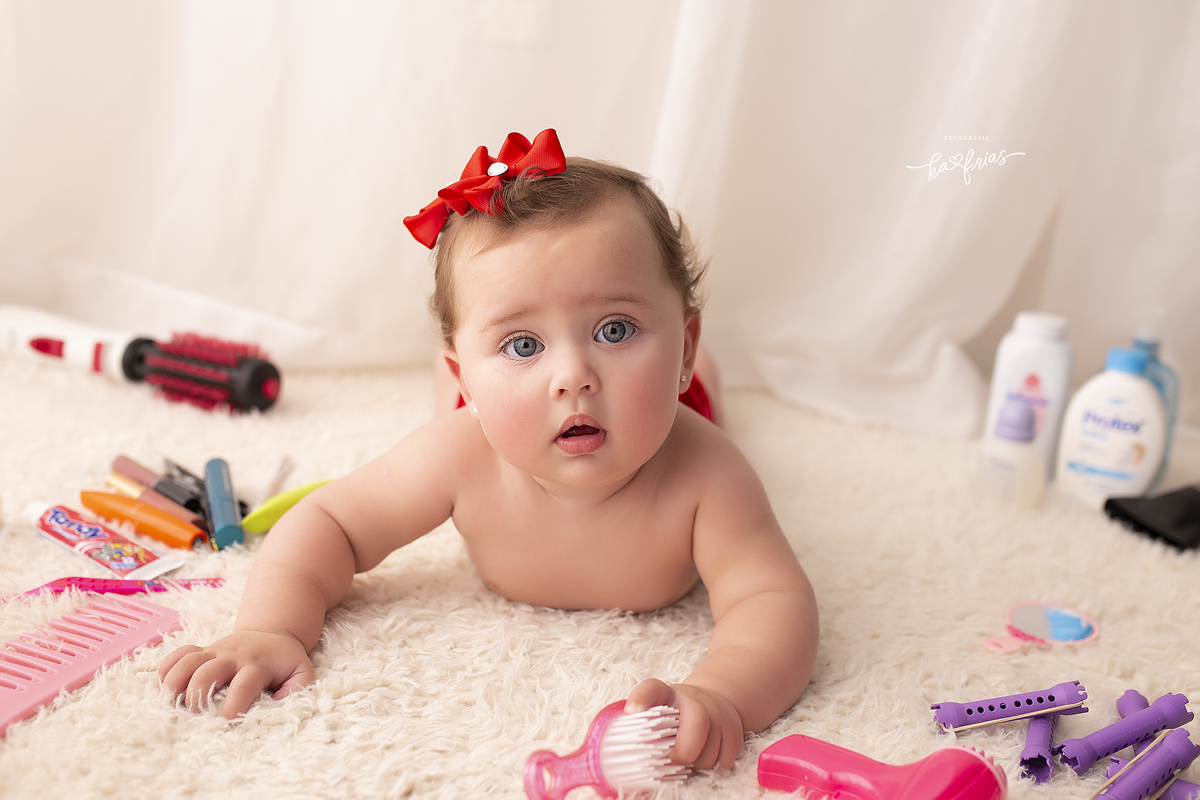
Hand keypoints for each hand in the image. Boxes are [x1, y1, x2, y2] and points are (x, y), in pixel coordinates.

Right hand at [158, 630, 314, 719]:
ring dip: (174, 684)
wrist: (272, 634)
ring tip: (172, 705)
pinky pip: (178, 654)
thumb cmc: (284, 661)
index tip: (228, 724)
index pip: (243, 685)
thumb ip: (297, 691)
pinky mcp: (202, 651)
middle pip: (206, 673)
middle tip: (196, 716)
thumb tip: (279, 708)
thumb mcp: (301, 673)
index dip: (233, 707)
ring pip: (186, 662)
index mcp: (257, 665)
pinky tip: (166, 688)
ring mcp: (214, 652)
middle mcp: (232, 657)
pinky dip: (167, 670)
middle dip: (196, 697)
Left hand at [626, 678, 743, 770]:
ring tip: (686, 758)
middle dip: (682, 753)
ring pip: (710, 752)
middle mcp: (696, 701)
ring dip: (695, 764)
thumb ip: (639, 722)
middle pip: (697, 725)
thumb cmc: (675, 712)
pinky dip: (712, 768)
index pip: (652, 689)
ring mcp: (719, 715)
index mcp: (667, 694)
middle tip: (670, 762)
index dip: (641, 698)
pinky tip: (702, 759)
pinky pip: (724, 762)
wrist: (711, 702)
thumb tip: (618, 749)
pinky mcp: (734, 734)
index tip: (633, 712)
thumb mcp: (655, 708)